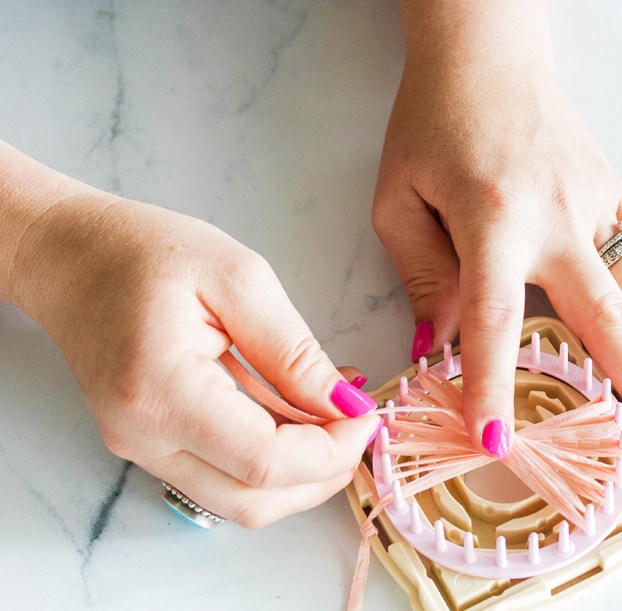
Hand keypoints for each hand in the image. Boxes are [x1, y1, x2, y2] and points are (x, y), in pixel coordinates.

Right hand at [6, 169, 379, 526]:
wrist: (73, 257)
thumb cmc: (146, 252)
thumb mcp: (238, 278)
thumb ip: (293, 350)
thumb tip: (346, 405)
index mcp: (160, 391)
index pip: (263, 462)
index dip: (331, 450)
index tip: (367, 414)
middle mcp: (143, 438)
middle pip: (254, 500)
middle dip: (323, 473)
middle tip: (358, 423)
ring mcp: (142, 449)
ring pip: (241, 498)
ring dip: (300, 470)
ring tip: (333, 413)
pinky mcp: (150, 444)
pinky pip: (222, 472)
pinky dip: (272, 455)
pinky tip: (297, 411)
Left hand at [373, 1, 621, 453]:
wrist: (480, 57)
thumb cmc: (430, 125)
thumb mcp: (399, 202)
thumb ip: (425, 276)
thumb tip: (437, 345)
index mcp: (491, 223)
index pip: (494, 321)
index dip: (493, 385)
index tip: (496, 443)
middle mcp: (553, 218)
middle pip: (598, 314)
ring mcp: (591, 202)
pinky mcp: (608, 188)